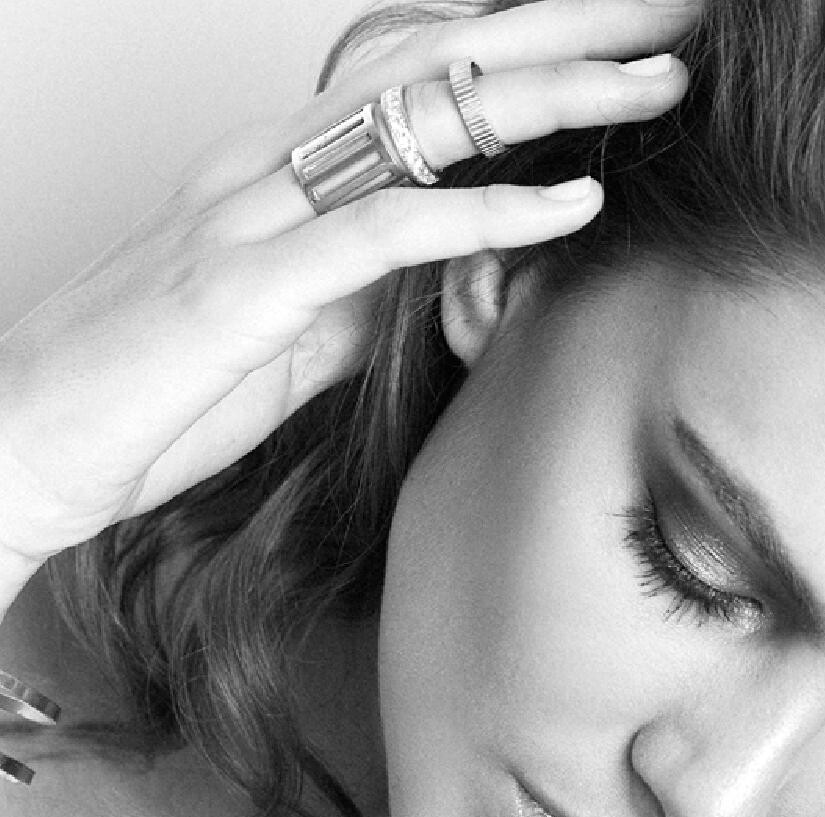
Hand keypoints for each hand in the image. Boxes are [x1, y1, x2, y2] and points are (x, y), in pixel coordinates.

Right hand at [0, 0, 696, 568]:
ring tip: (647, 83)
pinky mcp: (244, 285)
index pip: (411, 84)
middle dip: (556, 37)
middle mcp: (260, 167)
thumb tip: (446, 281)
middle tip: (664, 24)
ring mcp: (248, 216)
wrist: (25, 445)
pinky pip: (382, 230)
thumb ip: (364, 298)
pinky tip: (567, 205)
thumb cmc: (145, 400)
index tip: (613, 54)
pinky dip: (482, 214)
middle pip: (429, 67)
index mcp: (268, 173)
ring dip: (545, 97)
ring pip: (417, 121)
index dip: (517, 56)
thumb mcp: (284, 343)